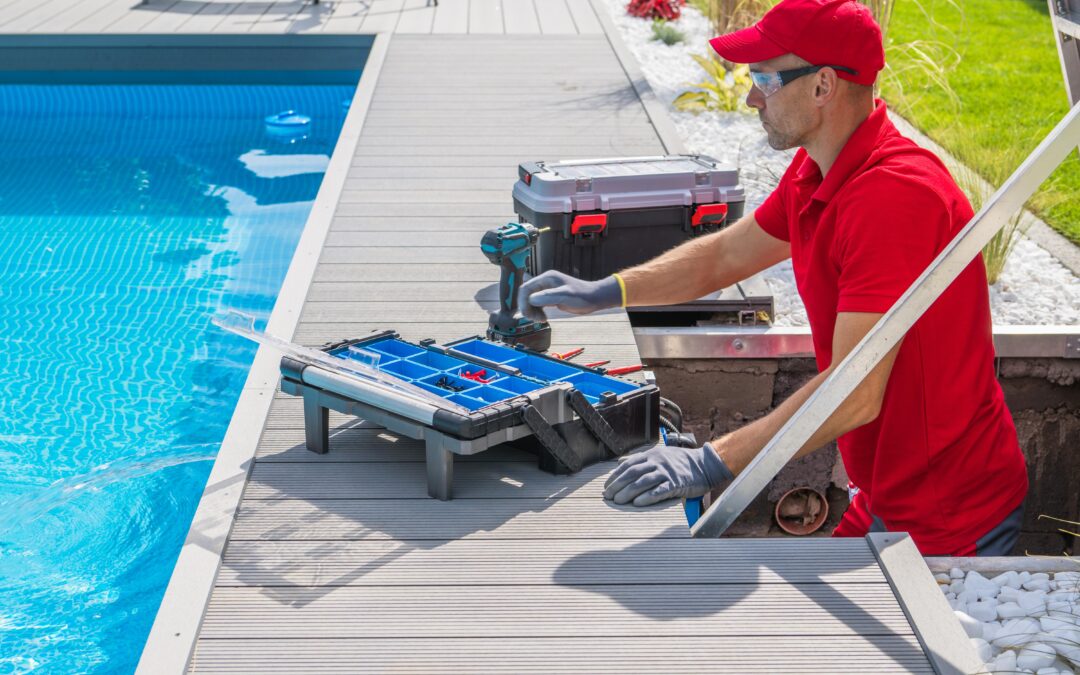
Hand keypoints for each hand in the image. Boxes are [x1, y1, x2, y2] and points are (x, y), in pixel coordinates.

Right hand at [517, 271, 621, 321]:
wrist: (594, 298)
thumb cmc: (582, 296)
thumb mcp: (565, 296)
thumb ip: (548, 297)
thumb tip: (531, 300)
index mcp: (546, 278)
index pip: (525, 288)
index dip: (523, 302)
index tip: (528, 315)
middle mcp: (545, 282)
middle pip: (526, 294)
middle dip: (527, 308)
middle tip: (535, 320)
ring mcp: (547, 289)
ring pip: (530, 300)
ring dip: (532, 311)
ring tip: (541, 320)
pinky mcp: (551, 297)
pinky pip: (537, 304)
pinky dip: (537, 312)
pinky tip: (543, 318)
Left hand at [603, 442, 733, 506]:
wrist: (705, 464)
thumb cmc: (681, 461)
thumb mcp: (659, 454)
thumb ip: (640, 459)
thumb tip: (620, 462)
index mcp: (651, 455)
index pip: (628, 464)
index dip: (615, 476)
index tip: (607, 486)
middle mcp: (656, 462)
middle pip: (632, 474)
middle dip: (618, 485)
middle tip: (608, 496)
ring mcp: (666, 472)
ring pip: (643, 482)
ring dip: (628, 492)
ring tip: (618, 501)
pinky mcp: (676, 483)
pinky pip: (659, 491)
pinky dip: (647, 497)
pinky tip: (638, 503)